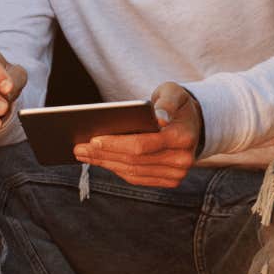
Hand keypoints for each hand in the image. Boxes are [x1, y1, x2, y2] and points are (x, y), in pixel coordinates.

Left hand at [74, 81, 200, 187]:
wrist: (194, 123)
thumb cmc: (177, 104)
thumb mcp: (174, 92)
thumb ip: (166, 100)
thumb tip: (158, 115)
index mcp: (183, 136)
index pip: (143, 145)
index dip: (116, 143)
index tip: (93, 139)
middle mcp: (182, 160)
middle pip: (134, 161)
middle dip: (103, 154)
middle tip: (78, 148)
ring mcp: (176, 174)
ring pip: (133, 172)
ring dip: (106, 164)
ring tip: (84, 154)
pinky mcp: (169, 181)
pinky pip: (137, 178)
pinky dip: (116, 169)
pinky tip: (100, 160)